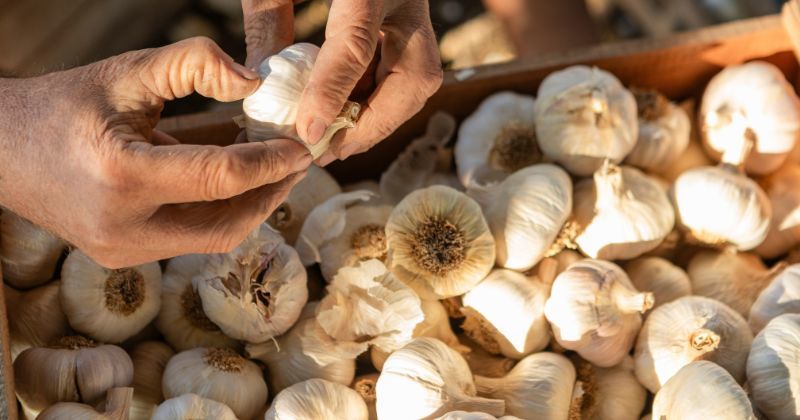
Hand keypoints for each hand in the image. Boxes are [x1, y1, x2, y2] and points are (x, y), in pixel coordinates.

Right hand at [0, 37, 311, 267]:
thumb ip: (192, 64)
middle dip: (270, 194)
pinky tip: (232, 182)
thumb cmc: (61, 105)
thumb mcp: (125, 72)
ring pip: (211, 238)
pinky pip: (188, 238)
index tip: (302, 146)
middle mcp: (122, 226)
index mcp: (120, 176)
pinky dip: (218, 211)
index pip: (221, 178)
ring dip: (248, 206)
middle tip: (297, 163)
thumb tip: (254, 82)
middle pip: (226, 225)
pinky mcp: (122, 256)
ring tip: (272, 171)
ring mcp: (121, 250)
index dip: (271, 162)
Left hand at [242, 0, 442, 164]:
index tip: (306, 132)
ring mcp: (418, 11)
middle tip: (330, 149)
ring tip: (333, 140)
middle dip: (374, 124)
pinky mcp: (416, 25)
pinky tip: (343, 114)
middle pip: (414, 78)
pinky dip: (379, 101)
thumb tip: (260, 91)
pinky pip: (409, 75)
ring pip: (420, 82)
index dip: (332, 93)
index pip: (356, 42)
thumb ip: (268, 19)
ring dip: (379, 120)